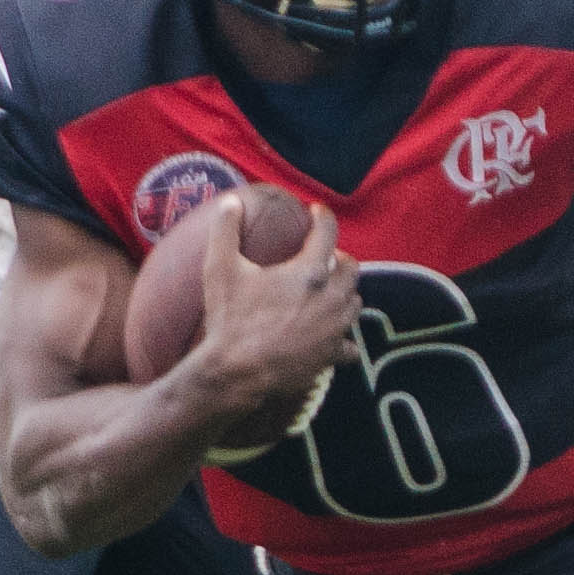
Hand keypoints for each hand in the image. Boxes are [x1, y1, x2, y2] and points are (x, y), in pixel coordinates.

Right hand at [188, 202, 354, 453]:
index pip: (328, 232)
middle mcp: (330, 298)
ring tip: (327, 292)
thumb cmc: (229, 320)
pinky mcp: (330, 356)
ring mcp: (334, 330)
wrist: (236, 373)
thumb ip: (225, 229)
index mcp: (309, 272)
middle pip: (351, 268)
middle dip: (339, 258)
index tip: (315, 211)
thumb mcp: (219, 268)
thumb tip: (230, 201)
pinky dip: (343, 339)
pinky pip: (350, 345)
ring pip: (354, 303)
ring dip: (344, 293)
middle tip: (322, 257)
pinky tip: (332, 336)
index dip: (322, 216)